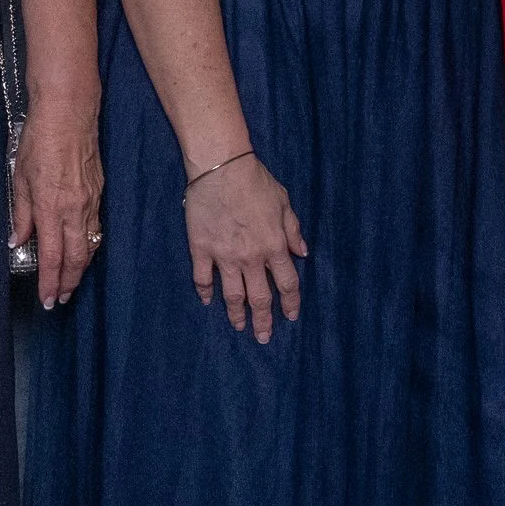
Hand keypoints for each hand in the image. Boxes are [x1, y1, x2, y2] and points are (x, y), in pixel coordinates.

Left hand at [13, 101, 103, 310]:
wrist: (69, 113)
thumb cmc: (39, 140)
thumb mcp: (20, 177)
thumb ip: (21, 213)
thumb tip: (18, 240)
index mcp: (51, 207)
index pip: (51, 256)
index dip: (49, 282)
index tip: (47, 300)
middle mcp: (74, 210)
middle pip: (76, 258)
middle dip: (68, 282)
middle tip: (60, 299)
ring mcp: (90, 201)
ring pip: (90, 245)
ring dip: (80, 267)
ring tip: (71, 282)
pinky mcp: (99, 192)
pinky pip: (96, 227)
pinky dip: (90, 245)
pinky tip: (83, 250)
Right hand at [185, 155, 305, 342]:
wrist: (222, 168)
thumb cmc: (255, 181)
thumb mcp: (284, 203)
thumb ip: (293, 230)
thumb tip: (303, 252)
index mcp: (274, 246)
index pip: (287, 283)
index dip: (291, 303)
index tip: (291, 316)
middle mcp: (251, 257)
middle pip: (260, 297)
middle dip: (264, 320)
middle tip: (263, 337)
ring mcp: (224, 256)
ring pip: (232, 295)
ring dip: (236, 314)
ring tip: (239, 326)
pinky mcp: (201, 249)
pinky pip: (202, 278)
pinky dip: (205, 292)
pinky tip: (207, 301)